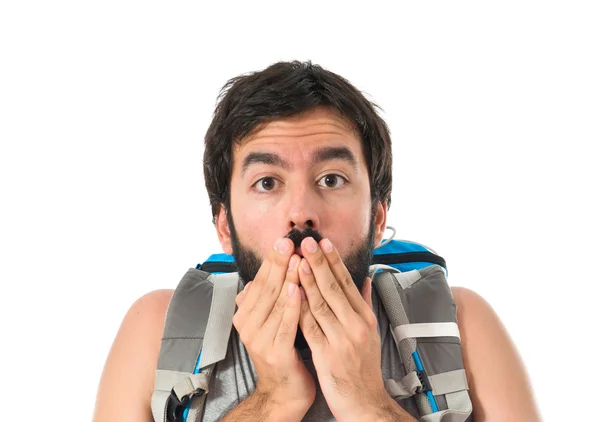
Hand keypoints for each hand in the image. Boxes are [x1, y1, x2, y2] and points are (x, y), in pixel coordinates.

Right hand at [232, 237, 315, 418]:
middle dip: (279, 264)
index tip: (283, 241)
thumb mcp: (270, 321)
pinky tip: (299, 290)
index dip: (272, 261)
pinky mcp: (275, 353)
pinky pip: (285, 325)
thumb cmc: (282, 351)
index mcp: (246, 314)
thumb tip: (258, 277)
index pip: (260, 281)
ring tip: (297, 260)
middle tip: (290, 243)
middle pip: (266, 288)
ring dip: (287, 279)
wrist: (285, 391)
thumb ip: (266, 300)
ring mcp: (259, 340)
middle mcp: (248, 325)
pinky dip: (292, 306)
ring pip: (276, 304)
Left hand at [297, 237, 394, 421]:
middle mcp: (356, 326)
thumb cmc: (364, 367)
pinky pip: (310, 327)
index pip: (348, 283)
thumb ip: (365, 304)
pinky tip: (291, 294)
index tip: (324, 242)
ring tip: (298, 261)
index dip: (334, 261)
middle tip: (308, 242)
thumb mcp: (370, 333)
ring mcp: (342, 340)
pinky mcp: (327, 355)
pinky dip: (300, 309)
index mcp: (365, 318)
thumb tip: (366, 279)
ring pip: (321, 304)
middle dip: (320, 262)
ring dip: (308, 281)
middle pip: (335, 288)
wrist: (364, 402)